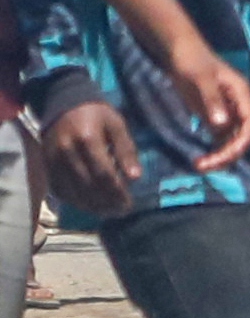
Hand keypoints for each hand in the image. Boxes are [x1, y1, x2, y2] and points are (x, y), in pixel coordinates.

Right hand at [38, 101, 135, 217]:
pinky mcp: (46, 165)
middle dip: (107, 202)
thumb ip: (126, 150)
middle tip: (121, 211)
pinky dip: (75, 201)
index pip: (104, 173)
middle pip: (88, 185)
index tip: (129, 203)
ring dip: (92, 206)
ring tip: (109, 212)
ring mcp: (53, 160)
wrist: (64, 105)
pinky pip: (59, 190)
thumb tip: (135, 178)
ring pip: (72, 191)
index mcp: (87, 139)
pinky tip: (89, 206)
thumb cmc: (97, 115)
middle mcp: (66, 151)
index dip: (117, 192)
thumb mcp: (117, 126)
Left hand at [151, 41, 249, 172]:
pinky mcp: (215, 117)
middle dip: (228, 154)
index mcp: (242, 95)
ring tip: (200, 166)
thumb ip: (212, 100)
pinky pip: (221, 140)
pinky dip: (214, 152)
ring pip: (233, 141)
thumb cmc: (191, 60)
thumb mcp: (200, 78)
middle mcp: (239, 106)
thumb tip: (222, 125)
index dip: (242, 141)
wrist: (180, 52)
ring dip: (221, 156)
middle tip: (205, 166)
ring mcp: (228, 113)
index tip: (225, 156)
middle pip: (243, 136)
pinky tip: (201, 160)